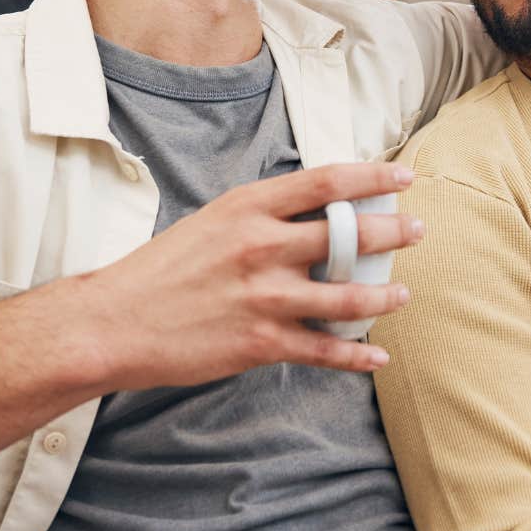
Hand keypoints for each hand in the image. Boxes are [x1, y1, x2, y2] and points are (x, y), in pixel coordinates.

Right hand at [78, 162, 423, 388]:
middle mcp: (261, 247)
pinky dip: (356, 355)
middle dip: (393, 232)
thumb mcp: (211, 221)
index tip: (404, 176)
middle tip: (416, 231)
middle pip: (349, 235)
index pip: (327, 181)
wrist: (114, 322)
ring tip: (401, 294)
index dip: (374, 176)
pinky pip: (324, 350)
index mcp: (248, 208)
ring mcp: (264, 297)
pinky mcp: (261, 342)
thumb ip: (261, 215)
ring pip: (348, 297)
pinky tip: (376, 355)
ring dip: (384, 296)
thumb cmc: (161, 270)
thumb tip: (312, 210)